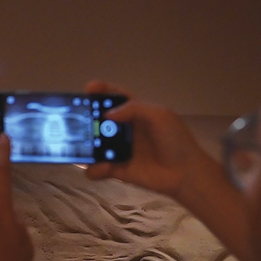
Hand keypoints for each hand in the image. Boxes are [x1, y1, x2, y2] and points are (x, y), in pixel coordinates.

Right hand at [83, 80, 221, 202]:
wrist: (184, 172)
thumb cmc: (175, 140)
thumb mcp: (160, 116)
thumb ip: (134, 109)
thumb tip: (107, 115)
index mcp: (136, 113)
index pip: (116, 97)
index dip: (102, 91)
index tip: (89, 88)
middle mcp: (124, 130)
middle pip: (99, 121)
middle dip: (85, 118)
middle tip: (76, 119)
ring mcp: (118, 150)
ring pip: (93, 145)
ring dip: (85, 146)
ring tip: (82, 146)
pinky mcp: (116, 170)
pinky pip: (97, 169)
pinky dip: (95, 169)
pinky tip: (102, 168)